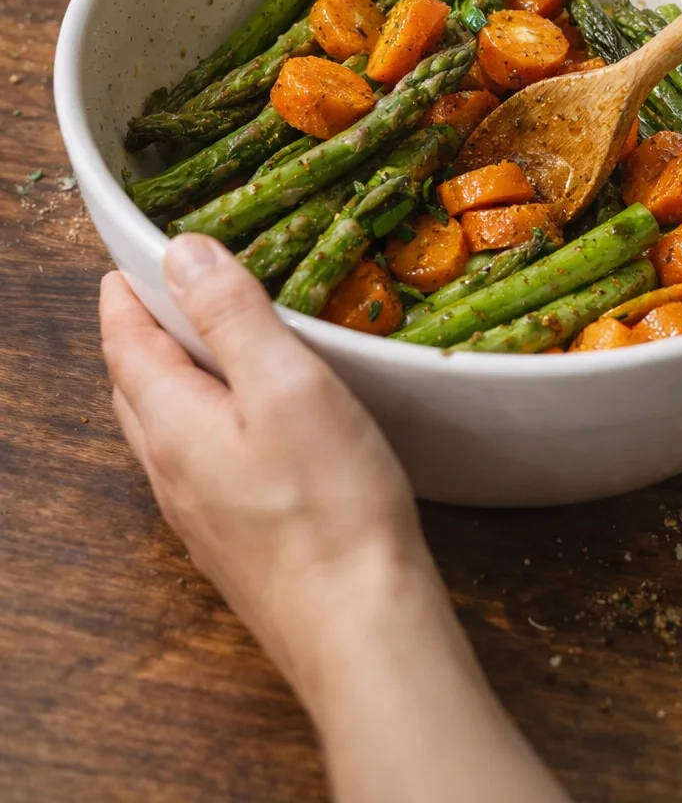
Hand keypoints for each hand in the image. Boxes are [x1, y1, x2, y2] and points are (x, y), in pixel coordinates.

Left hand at [100, 237, 567, 802]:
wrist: (358, 625)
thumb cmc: (327, 503)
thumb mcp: (286, 384)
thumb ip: (231, 314)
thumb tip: (182, 253)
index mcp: (171, 423)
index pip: (125, 344)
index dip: (125, 295)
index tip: (130, 260)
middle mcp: (170, 471)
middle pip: (136, 387)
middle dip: (142, 334)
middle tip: (165, 293)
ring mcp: (199, 513)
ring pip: (164, 428)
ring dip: (170, 379)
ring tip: (204, 347)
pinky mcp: (233, 540)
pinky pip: (197, 462)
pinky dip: (203, 418)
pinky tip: (245, 423)